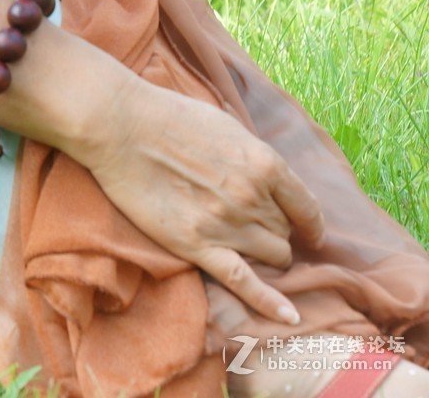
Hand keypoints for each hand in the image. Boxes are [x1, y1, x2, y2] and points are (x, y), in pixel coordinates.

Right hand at [84, 74, 324, 324]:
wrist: (121, 126)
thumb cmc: (170, 116)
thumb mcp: (226, 124)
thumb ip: (253, 154)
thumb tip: (271, 176)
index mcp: (263, 162)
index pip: (306, 206)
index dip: (310, 223)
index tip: (310, 232)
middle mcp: (252, 197)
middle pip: (285, 232)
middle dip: (277, 231)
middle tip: (255, 224)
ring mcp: (226, 224)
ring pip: (273, 256)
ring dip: (267, 253)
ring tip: (249, 246)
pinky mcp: (198, 246)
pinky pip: (245, 282)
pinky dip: (270, 302)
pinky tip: (290, 316)